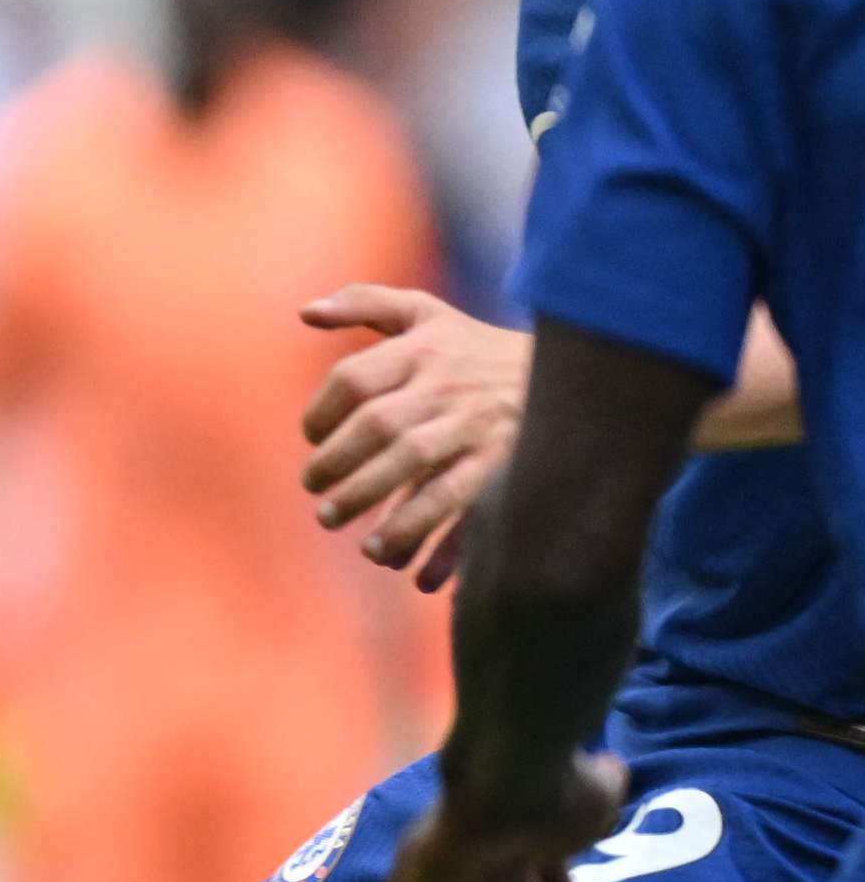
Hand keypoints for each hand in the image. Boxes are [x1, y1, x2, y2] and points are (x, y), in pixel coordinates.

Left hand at [301, 285, 521, 585]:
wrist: (577, 370)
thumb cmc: (476, 349)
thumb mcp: (426, 313)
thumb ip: (365, 304)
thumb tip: (305, 313)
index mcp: (423, 350)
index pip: (353, 380)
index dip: (321, 413)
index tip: (312, 439)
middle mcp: (450, 388)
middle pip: (379, 428)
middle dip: (339, 467)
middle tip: (317, 494)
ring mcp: (481, 429)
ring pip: (420, 470)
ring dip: (378, 509)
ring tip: (351, 537)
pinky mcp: (509, 467)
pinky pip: (470, 510)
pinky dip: (443, 547)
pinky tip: (415, 576)